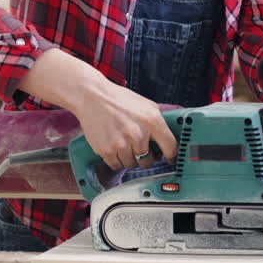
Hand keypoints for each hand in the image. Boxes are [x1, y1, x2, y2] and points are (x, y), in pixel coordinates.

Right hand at [15, 49, 177, 170]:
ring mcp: (122, 144)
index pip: (170, 147)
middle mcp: (138, 134)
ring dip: (130, 158)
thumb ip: (159, 121)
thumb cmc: (118, 100)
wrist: (92, 97)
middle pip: (149, 161)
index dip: (170, 155)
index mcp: (152, 121)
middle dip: (146, 157)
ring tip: (124, 143)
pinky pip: (116, 165)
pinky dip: (116, 159)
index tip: (168, 158)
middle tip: (139, 148)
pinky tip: (114, 146)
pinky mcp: (107, 150)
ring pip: (132, 165)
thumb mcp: (146, 104)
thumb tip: (168, 138)